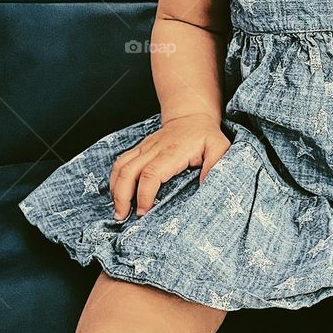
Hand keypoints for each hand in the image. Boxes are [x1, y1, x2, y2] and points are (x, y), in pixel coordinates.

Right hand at [109, 114, 232, 218]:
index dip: (144, 195)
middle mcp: (153, 149)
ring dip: (115, 190)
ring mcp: (143, 148)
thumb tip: (206, 185)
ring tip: (118, 211)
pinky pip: (120, 163)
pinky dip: (114, 180)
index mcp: (171, 152)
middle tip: (122, 217)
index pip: (151, 174)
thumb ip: (215, 165)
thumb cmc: (205, 135)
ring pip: (120, 167)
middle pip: (128, 171)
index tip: (144, 212)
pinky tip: (116, 195)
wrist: (191, 116)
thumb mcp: (218, 147)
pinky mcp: (138, 149)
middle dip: (122, 196)